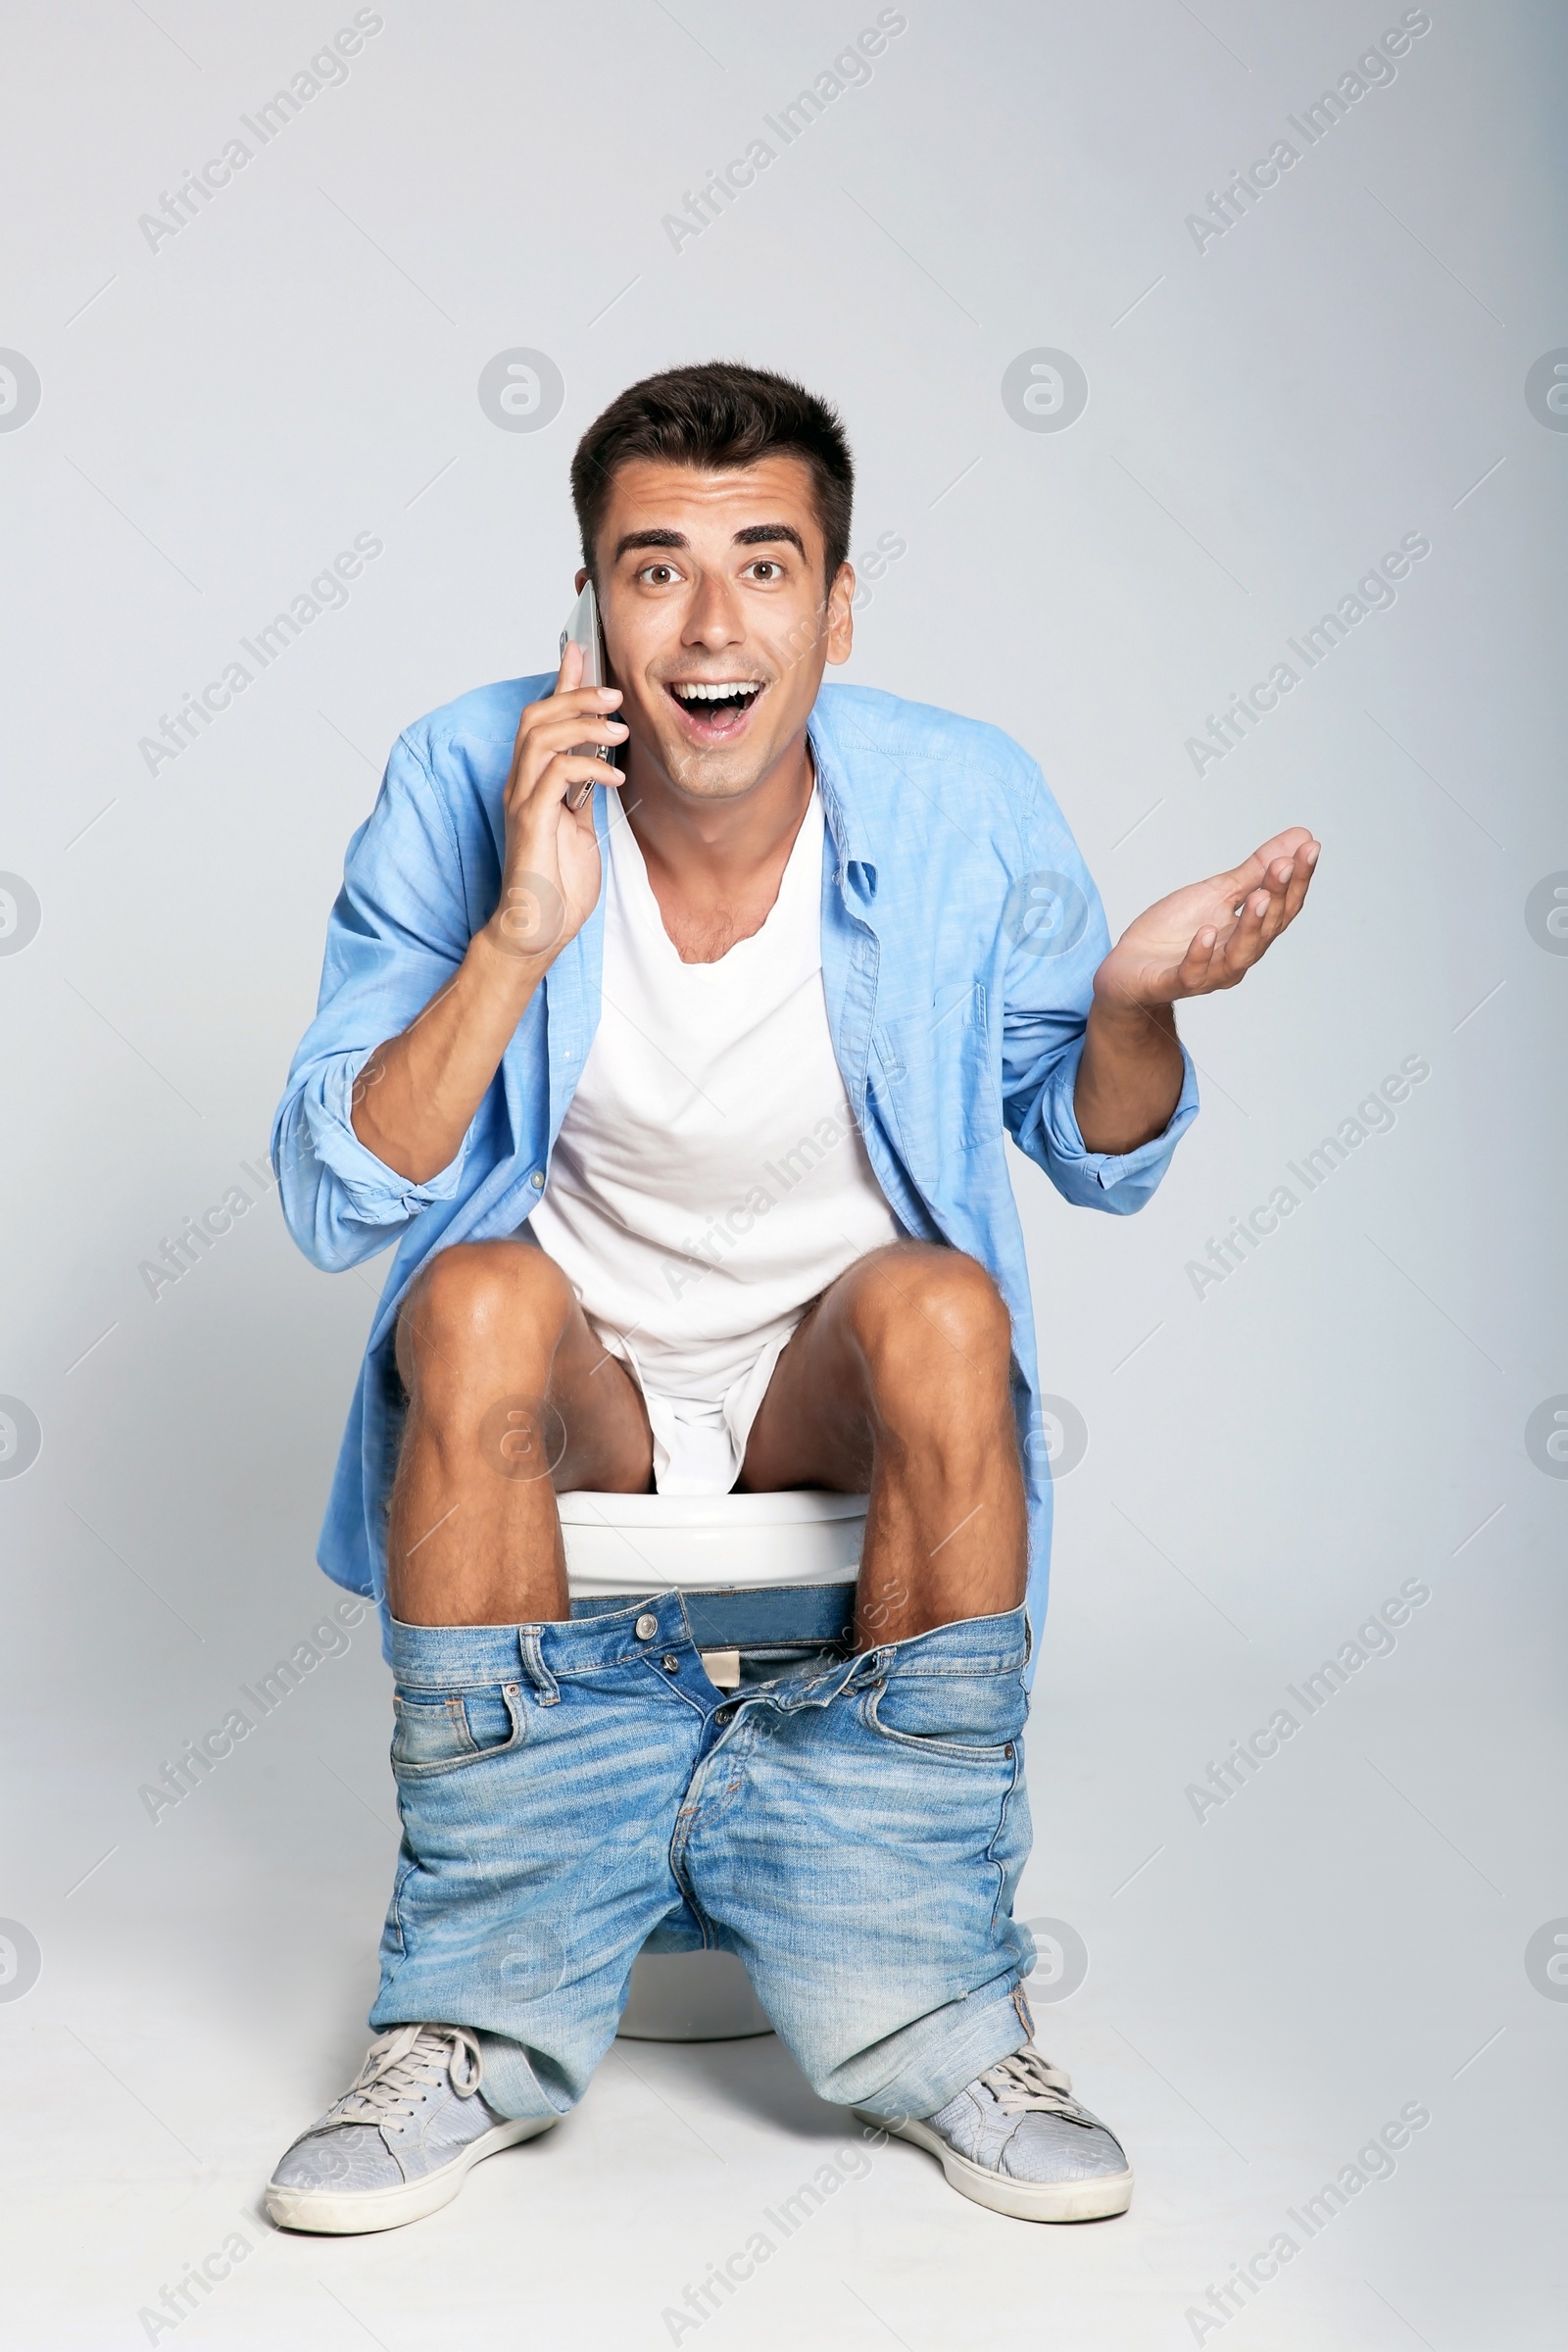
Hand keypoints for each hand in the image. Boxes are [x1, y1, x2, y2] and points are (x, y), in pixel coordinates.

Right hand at [486, 640, 627, 965]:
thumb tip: (599, 757)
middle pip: (537, 716)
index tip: (585, 654)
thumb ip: (583, 786)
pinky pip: (555, 777)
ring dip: (582, 725)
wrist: (536, 931)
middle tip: (615, 695)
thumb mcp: (579, 822)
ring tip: (620, 731)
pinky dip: (587, 767)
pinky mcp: (530, 823)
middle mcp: (520, 785)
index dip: (561, 683)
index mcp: (532, 782)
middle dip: (575, 696)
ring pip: (541, 737)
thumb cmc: (558, 884)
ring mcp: (522, 803)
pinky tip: (615, 776)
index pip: (541, 718)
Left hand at [1093, 827, 1320, 1010]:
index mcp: (1248, 934)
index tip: (1309, 848)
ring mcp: (1207, 972)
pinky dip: (1200, 954)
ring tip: (1259, 896)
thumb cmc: (1175, 933)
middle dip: (1279, 894)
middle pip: (1268, 929)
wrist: (1129, 967)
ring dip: (1251, 925)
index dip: (1298, 878)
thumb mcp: (1217, 893)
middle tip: (1285, 863)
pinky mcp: (1172, 981)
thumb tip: (1297, 838)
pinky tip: (1206, 931)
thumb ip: (1256, 871)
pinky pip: (1192, 973)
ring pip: (1239, 955)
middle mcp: (1235, 956)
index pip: (1283, 906)